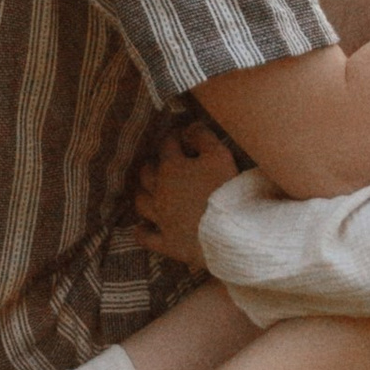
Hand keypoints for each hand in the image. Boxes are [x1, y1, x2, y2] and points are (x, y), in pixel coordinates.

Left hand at [131, 118, 244, 267]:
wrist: (229, 232)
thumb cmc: (226, 189)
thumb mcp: (220, 155)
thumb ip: (203, 137)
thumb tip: (189, 127)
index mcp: (171, 167)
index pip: (168, 144)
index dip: (175, 137)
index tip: (183, 137)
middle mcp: (159, 191)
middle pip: (147, 172)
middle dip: (155, 164)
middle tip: (166, 164)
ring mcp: (160, 218)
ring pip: (141, 201)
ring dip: (144, 193)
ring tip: (152, 191)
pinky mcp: (165, 242)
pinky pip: (145, 236)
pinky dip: (142, 230)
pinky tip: (143, 227)